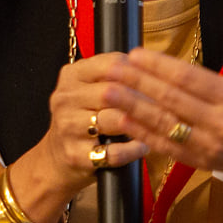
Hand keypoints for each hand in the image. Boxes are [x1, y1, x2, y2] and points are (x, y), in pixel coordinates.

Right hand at [21, 51, 150, 204]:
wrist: (55, 158)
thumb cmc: (84, 118)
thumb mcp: (90, 89)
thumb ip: (116, 74)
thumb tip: (155, 66)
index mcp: (72, 75)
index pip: (110, 64)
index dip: (139, 71)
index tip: (158, 79)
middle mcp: (65, 98)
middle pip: (113, 92)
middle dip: (142, 99)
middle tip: (166, 105)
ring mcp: (67, 127)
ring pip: (114, 121)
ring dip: (141, 125)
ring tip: (158, 126)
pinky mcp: (75, 155)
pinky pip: (113, 152)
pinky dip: (133, 150)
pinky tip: (143, 147)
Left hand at [98, 35, 222, 185]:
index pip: (189, 78)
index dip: (160, 66)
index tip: (136, 54)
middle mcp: (220, 123)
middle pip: (171, 100)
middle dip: (138, 83)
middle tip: (113, 68)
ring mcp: (209, 145)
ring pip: (164, 124)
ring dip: (132, 108)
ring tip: (108, 93)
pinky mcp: (202, 163)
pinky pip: (167, 147)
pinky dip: (143, 135)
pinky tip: (123, 122)